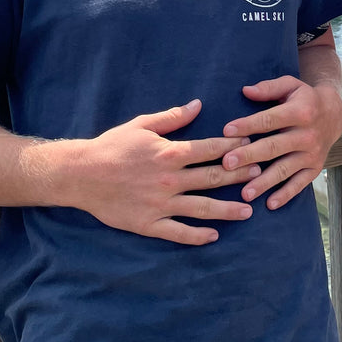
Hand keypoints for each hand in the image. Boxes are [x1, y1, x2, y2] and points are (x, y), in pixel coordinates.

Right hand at [53, 99, 259, 245]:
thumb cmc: (112, 146)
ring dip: (228, 209)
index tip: (251, 146)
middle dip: (239, 176)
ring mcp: (161, 203)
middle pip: (213, 178)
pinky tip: (214, 236)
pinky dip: (197, 236)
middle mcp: (170, 179)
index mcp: (170, 153)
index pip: (211, 149)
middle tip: (260, 175)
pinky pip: (178, 232)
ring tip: (249, 210)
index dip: (234, 148)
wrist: (80, 174)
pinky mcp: (149, 223)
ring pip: (202, 208)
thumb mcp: (142, 125)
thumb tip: (198, 105)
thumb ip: (173, 117)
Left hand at [220, 75, 341, 209]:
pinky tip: (270, 204)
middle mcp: (307, 135)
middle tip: (226, 164)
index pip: (270, 119)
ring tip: (244, 193)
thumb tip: (245, 91)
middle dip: (249, 156)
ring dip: (264, 182)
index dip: (248, 125)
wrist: (334, 114)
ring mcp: (312, 154)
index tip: (227, 131)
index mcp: (300, 111)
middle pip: (274, 147)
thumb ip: (268, 88)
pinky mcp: (315, 168)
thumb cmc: (304, 98)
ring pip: (285, 169)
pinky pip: (300, 184)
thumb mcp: (290, 85)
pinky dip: (286, 195)